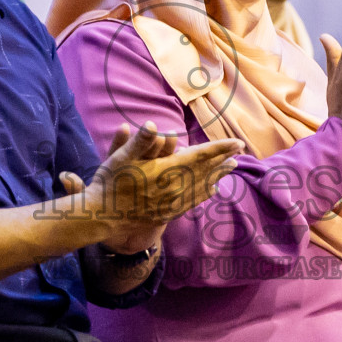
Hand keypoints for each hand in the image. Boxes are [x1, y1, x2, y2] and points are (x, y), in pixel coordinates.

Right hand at [76, 122, 241, 251]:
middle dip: (223, 160)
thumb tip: (154, 125)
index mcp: (167, 171)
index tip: (237, 143)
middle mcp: (175, 188)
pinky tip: (212, 190)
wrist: (102, 216)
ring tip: (231, 168)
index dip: (221, 148)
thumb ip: (140, 141)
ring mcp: (173, 203)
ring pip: (203, 187)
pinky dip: (205, 193)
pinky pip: (194, 201)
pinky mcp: (168, 214)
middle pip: (207, 171)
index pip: (201, 156)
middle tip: (239, 152)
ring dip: (218, 176)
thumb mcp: (121, 157)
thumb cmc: (110, 182)